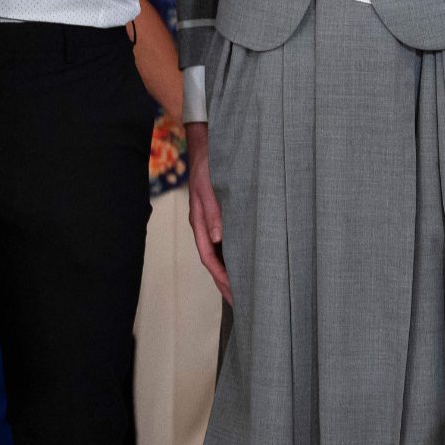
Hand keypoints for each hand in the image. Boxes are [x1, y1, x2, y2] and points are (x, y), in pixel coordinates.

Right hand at [185, 122, 230, 302]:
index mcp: (199, 220)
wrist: (206, 143)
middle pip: (213, 259)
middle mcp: (204, 224)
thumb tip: (218, 238)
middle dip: (225, 281)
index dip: (220, 277)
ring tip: (244, 287)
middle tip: (242, 301)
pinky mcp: (219, 212)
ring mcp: (210, 219)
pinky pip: (225, 239)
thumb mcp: (209, 187)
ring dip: (230, 269)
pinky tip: (245, 259)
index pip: (208, 257)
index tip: (234, 294)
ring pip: (219, 251)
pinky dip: (233, 254)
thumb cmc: (208, 163)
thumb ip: (213, 211)